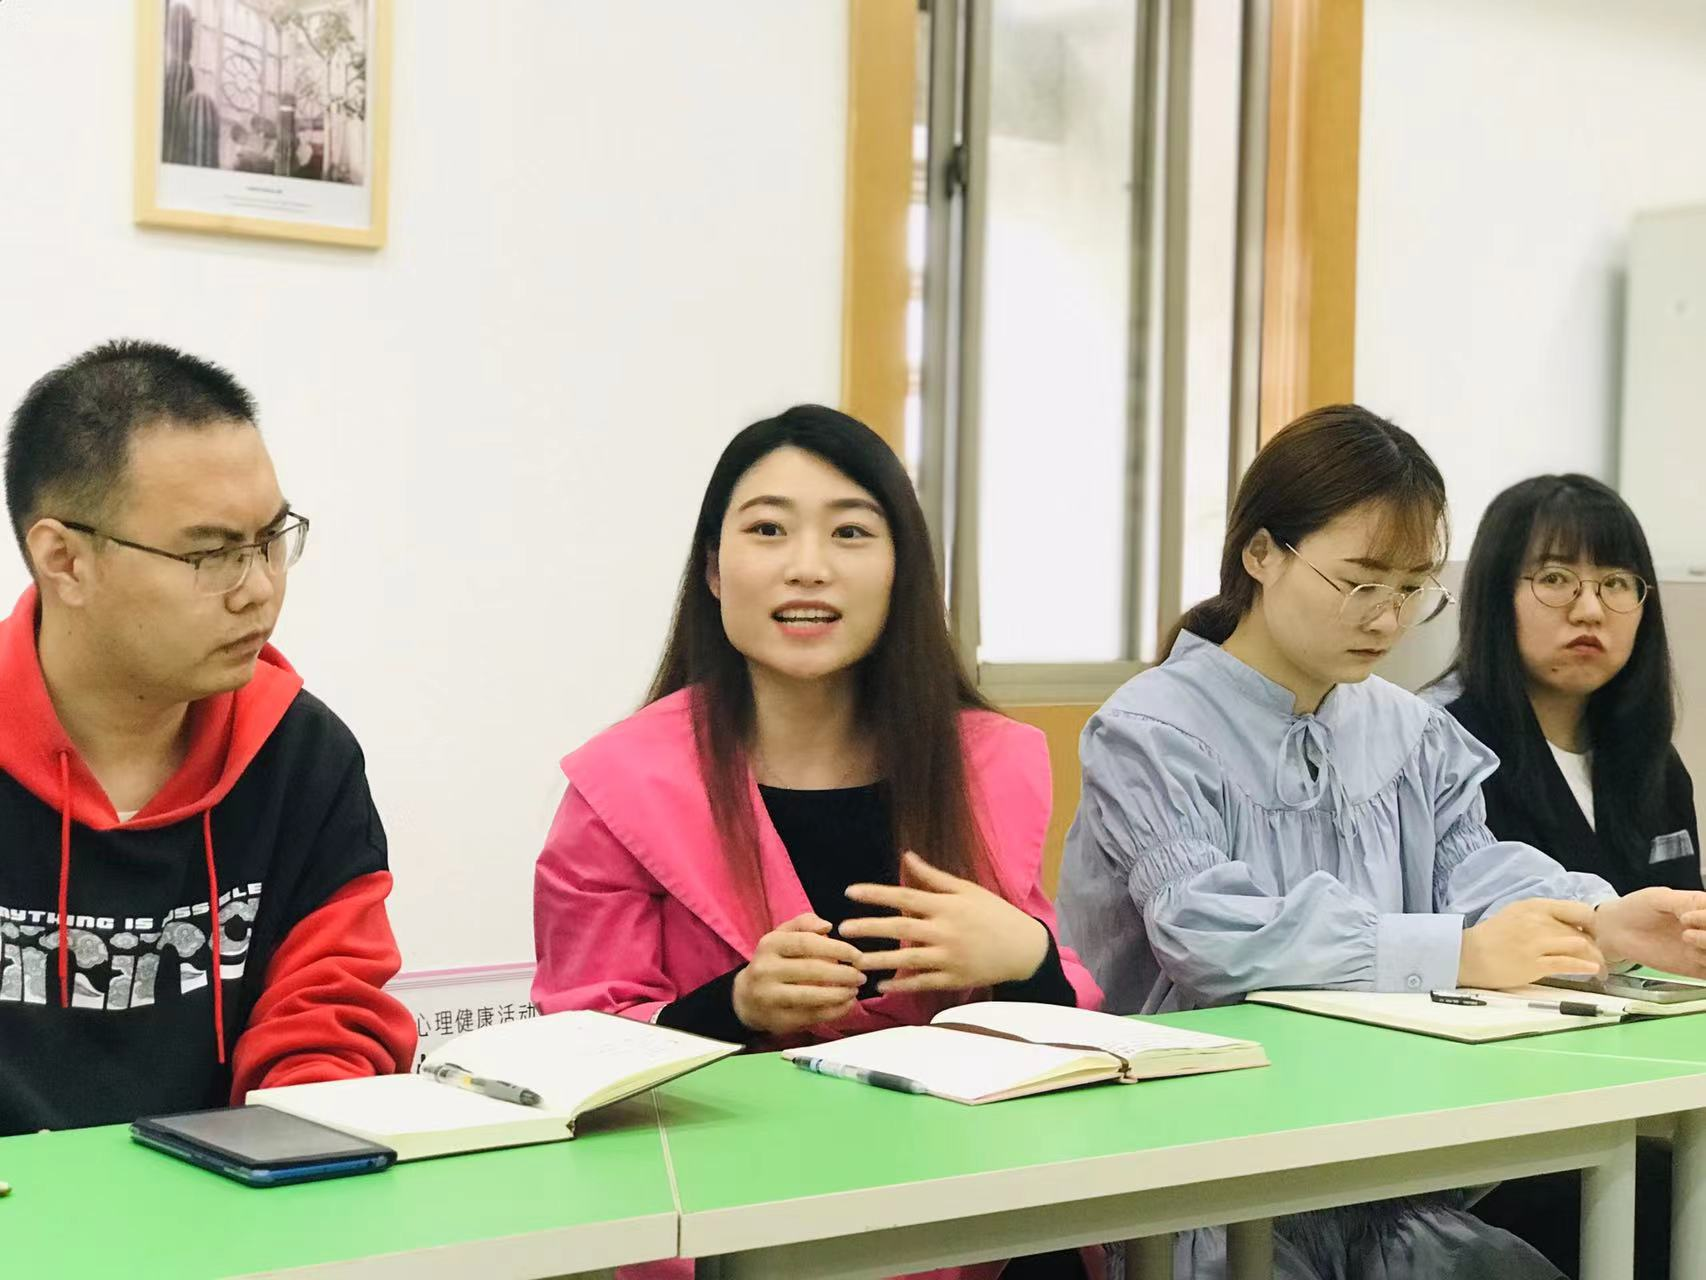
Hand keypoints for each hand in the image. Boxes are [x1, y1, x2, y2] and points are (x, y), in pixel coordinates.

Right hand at [731, 913, 866, 1034]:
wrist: (744, 998)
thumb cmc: (773, 961)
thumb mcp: (782, 936)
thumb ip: (804, 924)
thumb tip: (828, 926)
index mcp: (769, 945)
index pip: (807, 943)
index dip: (836, 949)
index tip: (857, 955)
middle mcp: (766, 970)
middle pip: (811, 970)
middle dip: (842, 974)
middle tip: (861, 975)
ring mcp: (770, 997)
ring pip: (811, 996)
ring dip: (839, 994)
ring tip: (855, 990)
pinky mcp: (777, 1020)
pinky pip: (811, 1016)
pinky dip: (834, 1011)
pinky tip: (847, 1004)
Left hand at [839, 851, 1048, 994]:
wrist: (1023, 949)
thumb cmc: (992, 913)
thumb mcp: (966, 890)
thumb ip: (933, 876)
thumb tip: (906, 857)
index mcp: (947, 906)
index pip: (905, 896)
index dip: (875, 894)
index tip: (849, 892)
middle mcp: (946, 931)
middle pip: (901, 929)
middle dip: (869, 929)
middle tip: (841, 929)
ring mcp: (950, 957)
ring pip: (908, 960)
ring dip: (879, 961)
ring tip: (854, 961)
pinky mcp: (954, 979)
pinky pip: (923, 983)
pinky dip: (902, 985)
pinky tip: (881, 985)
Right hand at [1457, 898, 1603, 988]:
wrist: (1467, 955)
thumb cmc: (1493, 937)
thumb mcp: (1517, 915)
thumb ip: (1543, 917)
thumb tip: (1573, 926)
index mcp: (1534, 906)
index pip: (1577, 910)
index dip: (1593, 924)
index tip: (1597, 936)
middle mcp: (1538, 921)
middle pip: (1580, 932)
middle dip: (1597, 947)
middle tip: (1603, 960)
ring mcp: (1536, 943)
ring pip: (1579, 946)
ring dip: (1595, 959)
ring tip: (1600, 969)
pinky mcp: (1534, 964)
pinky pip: (1567, 964)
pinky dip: (1584, 967)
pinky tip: (1593, 971)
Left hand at [1590, 888, 1705, 976]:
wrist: (1616, 931)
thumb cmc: (1636, 909)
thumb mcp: (1658, 898)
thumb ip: (1682, 902)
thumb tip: (1699, 911)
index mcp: (1703, 907)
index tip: (1685, 918)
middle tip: (1688, 933)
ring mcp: (1703, 949)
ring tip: (1686, 939)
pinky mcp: (1697, 968)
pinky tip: (1692, 957)